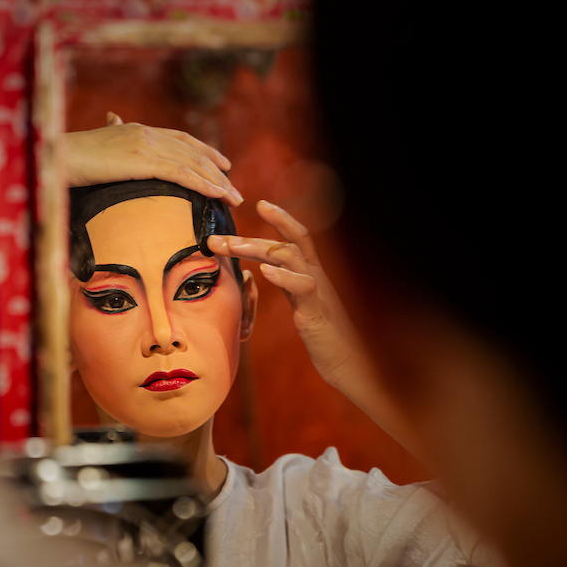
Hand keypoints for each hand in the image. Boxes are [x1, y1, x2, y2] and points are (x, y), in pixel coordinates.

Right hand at [64, 113, 242, 205]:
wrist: (57, 156)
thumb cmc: (71, 157)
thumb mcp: (97, 146)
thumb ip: (112, 137)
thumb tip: (113, 122)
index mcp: (138, 130)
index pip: (180, 139)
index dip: (204, 151)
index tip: (222, 163)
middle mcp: (147, 134)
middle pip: (192, 153)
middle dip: (217, 171)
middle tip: (234, 189)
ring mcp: (147, 145)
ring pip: (192, 164)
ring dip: (217, 182)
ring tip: (233, 198)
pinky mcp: (143, 161)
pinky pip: (182, 174)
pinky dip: (204, 184)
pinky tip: (218, 194)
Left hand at [207, 201, 360, 390]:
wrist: (349, 363)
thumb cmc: (323, 335)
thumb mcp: (301, 302)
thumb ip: (287, 283)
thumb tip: (263, 271)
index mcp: (311, 273)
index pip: (297, 237)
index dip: (281, 218)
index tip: (259, 203)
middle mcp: (316, 276)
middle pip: (286, 243)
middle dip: (249, 237)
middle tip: (216, 238)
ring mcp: (318, 292)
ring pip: (291, 257)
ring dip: (258, 249)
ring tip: (232, 247)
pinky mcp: (316, 313)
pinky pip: (303, 288)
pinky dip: (284, 277)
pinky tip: (265, 272)